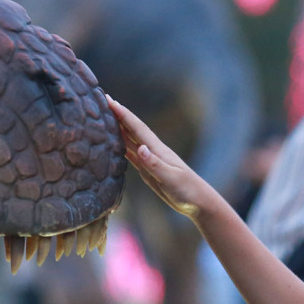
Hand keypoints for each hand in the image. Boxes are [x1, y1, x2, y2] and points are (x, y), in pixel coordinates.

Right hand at [108, 97, 223, 220]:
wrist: (199, 202)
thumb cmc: (187, 190)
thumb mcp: (171, 178)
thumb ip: (155, 164)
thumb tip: (140, 148)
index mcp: (157, 150)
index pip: (137, 128)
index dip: (123, 114)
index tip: (109, 100)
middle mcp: (153, 151)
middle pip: (132, 129)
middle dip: (119, 115)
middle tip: (104, 100)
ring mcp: (151, 160)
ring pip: (131, 140)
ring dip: (119, 128)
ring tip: (105, 118)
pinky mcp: (149, 171)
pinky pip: (132, 155)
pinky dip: (122, 147)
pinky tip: (115, 143)